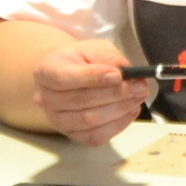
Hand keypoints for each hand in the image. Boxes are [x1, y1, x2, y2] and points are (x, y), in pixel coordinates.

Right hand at [32, 37, 152, 143]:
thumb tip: (127, 73)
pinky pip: (95, 136)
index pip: (64, 78)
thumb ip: (109, 57)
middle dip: (115, 94)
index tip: (118, 75)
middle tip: (140, 86)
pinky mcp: (72, 135)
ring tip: (138, 96)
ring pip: (89, 120)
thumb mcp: (94, 48)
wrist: (71, 77)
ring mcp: (57, 120)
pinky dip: (117, 125)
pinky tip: (130, 110)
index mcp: (45, 71)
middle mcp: (45, 98)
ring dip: (119, 109)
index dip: (92, 78)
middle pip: (80, 101)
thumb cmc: (82, 60)